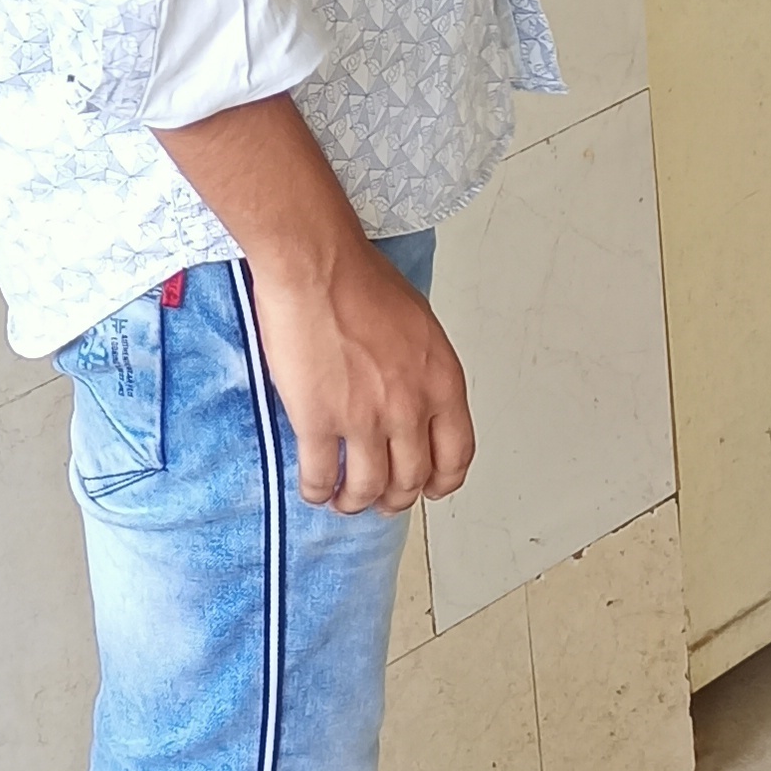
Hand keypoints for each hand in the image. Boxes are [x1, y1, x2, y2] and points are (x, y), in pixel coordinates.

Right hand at [247, 237, 473, 512]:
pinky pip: (321, 476)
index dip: (444, 481)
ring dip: (355, 502)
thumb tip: (416, 391)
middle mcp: (411, 408)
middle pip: (411, 479)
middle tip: (382, 500)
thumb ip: (424, 369)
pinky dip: (317, 491)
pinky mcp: (319, 421)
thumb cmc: (362, 280)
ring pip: (368, 488)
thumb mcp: (420, 324)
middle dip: (396, 498)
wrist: (318, 267)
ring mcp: (365, 419)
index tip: (432, 489)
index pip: (457, 454)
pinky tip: (314, 489)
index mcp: (442, 383)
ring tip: (343, 501)